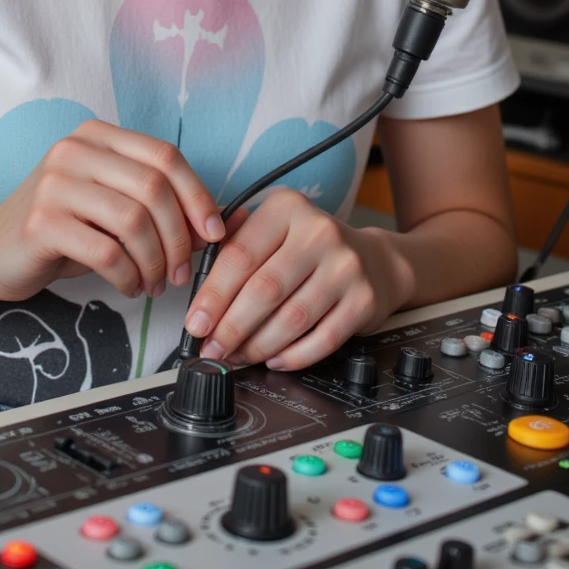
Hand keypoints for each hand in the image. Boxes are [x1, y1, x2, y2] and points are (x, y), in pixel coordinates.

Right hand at [0, 120, 224, 303]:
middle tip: (179, 273)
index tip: (214, 233)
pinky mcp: (40, 222)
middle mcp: (74, 150)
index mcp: (97, 136)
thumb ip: (160, 208)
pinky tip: (128, 286)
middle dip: (178, 238)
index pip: (166, 156)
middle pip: (154, 188)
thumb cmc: (63, 229)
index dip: (197, 195)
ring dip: (154, 262)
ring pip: (133, 221)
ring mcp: (54, 183)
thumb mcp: (113, 208)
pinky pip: (106, 251)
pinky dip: (128, 276)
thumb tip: (217, 225)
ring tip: (153, 283)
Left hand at [181, 188, 401, 370]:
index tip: (196, 323)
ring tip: (238, 356)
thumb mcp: (273, 228)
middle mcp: (320, 232)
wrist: (374, 260)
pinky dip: (294, 356)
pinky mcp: (364, 300)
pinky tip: (275, 359)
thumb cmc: (310, 248)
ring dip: (258, 345)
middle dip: (231, 327)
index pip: (240, 255)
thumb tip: (194, 276)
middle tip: (212, 348)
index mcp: (287, 208)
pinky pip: (323, 339)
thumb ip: (233, 242)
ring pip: (292, 318)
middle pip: (264, 289)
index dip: (213, 295)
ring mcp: (346, 266)